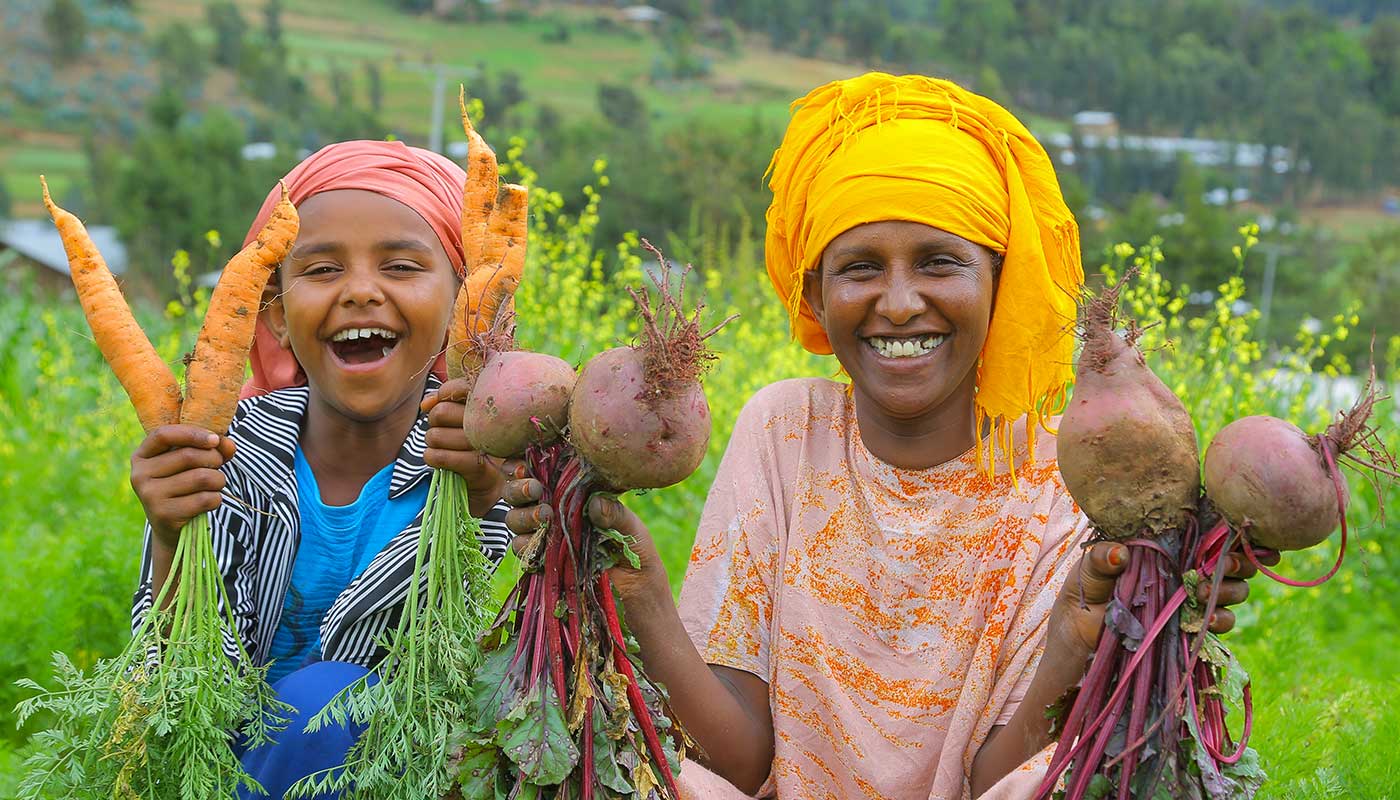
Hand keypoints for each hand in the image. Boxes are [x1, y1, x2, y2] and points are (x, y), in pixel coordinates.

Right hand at [130, 425, 234, 549]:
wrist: (170, 525)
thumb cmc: (183, 484)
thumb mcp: (191, 462)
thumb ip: (212, 448)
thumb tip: (228, 445)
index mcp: (142, 455)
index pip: (164, 435)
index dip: (193, 434)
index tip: (215, 439)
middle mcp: (140, 475)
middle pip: (189, 456)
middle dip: (214, 459)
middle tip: (217, 466)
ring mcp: (149, 496)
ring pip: (201, 477)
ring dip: (219, 480)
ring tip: (215, 484)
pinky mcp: (164, 514)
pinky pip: (205, 499)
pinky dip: (216, 498)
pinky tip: (209, 501)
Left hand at [422, 377, 504, 517]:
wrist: (487, 482)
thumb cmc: (471, 445)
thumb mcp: (459, 420)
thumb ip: (443, 404)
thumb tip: (425, 404)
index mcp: (488, 405)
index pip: (461, 387)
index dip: (444, 394)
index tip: (440, 403)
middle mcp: (489, 422)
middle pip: (441, 413)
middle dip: (434, 423)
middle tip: (443, 430)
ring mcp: (484, 444)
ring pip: (435, 436)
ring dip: (432, 443)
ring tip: (444, 447)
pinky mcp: (476, 465)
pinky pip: (438, 456)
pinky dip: (432, 458)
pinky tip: (441, 460)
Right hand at [499, 463, 670, 606]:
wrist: (637, 593)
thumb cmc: (637, 552)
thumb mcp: (633, 530)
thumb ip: (616, 515)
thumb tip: (595, 503)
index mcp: (574, 494)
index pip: (543, 474)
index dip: (526, 468)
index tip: (527, 467)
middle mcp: (554, 511)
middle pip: (518, 494)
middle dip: (519, 489)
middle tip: (535, 490)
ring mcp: (545, 536)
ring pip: (515, 520)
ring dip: (522, 516)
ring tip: (544, 517)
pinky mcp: (541, 562)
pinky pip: (523, 551)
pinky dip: (526, 546)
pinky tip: (537, 544)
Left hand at [1047, 540, 1279, 657]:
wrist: (1080, 632)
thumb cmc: (1085, 589)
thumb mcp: (1089, 569)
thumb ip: (1102, 558)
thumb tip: (1120, 554)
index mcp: (1167, 546)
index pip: (1207, 532)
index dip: (1229, 530)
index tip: (1242, 532)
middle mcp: (1185, 568)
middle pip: (1229, 559)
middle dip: (1238, 560)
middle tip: (1229, 564)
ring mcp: (1191, 597)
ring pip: (1232, 589)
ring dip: (1231, 589)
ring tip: (1212, 592)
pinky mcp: (1191, 624)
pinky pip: (1220, 620)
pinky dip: (1220, 618)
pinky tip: (1207, 618)